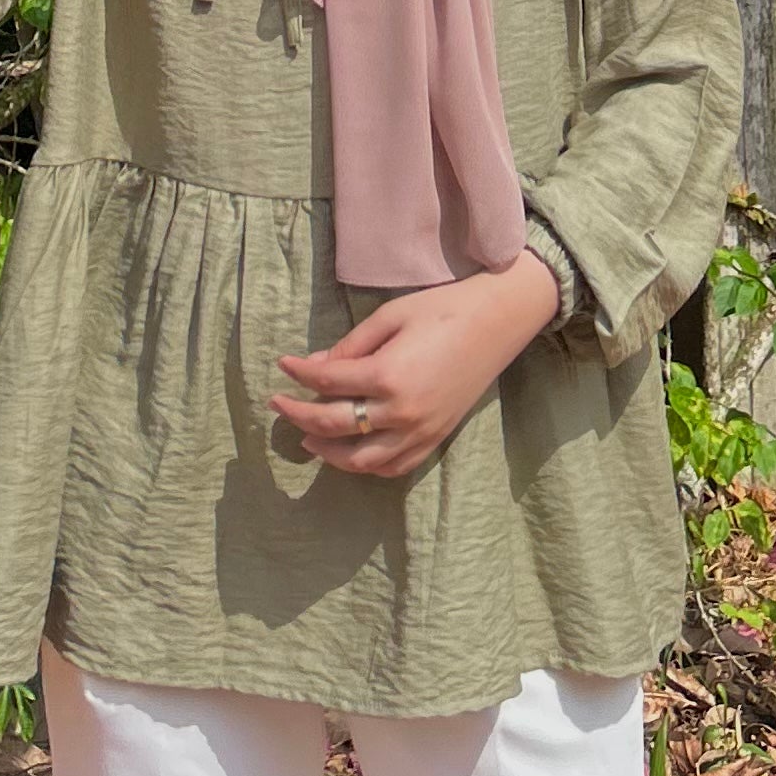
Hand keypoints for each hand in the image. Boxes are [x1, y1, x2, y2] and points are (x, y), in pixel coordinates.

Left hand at [272, 253, 561, 481]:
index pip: (328, 381)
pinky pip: (393, 466)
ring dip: (328, 452)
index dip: (299, 373)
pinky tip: (350, 453)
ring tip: (307, 439)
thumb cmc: (443, 309)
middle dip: (299, 416)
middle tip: (278, 406)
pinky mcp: (435, 439)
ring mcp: (420, 431)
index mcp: (388, 375)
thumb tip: (316, 365)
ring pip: (361, 460)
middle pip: (335, 425)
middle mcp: (401, 412)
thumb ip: (352, 345)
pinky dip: (366, 466)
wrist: (498, 322)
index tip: (283, 365)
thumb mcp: (391, 316)